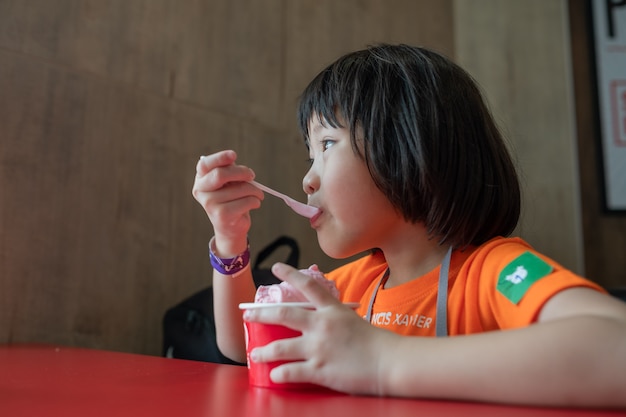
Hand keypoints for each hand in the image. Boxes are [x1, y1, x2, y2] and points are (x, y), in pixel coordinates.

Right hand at [192, 150, 262, 254]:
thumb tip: (241, 169)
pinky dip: (255, 201)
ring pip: (239, 188)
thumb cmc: (231, 198)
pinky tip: (254, 203)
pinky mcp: (222, 216)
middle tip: (252, 175)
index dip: (219, 158)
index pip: (205, 164)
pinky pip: (246, 201)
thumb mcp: (229, 182)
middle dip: (241, 172)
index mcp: (201, 179)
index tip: (234, 155)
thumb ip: (231, 171)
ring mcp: (210, 204)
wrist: (230, 226)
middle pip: (220, 174)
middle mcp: (201, 191)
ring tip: (257, 194)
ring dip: (255, 190)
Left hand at [243, 262, 397, 394]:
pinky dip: (279, 374)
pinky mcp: (319, 369)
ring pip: (280, 347)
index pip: (308, 285)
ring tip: (254, 354)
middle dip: (261, 314)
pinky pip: (290, 371)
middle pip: (283, 314)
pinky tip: (273, 375)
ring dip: (263, 351)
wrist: (389, 362)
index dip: (290, 273)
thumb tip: (316, 319)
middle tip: (248, 314)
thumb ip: (332, 317)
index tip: (275, 267)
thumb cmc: (375, 342)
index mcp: (332, 310)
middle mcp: (322, 325)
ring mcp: (319, 348)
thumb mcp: (351, 320)